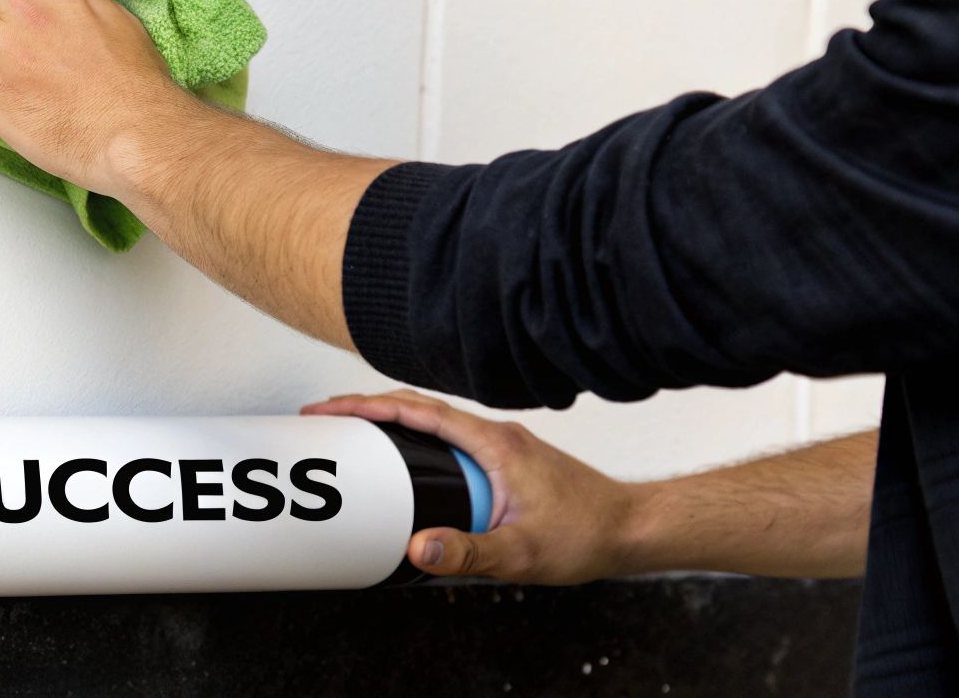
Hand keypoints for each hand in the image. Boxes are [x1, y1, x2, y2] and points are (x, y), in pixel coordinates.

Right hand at [301, 390, 642, 584]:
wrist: (632, 528)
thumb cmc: (587, 533)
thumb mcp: (522, 553)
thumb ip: (468, 552)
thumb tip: (417, 547)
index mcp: (493, 443)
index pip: (418, 411)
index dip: (368, 406)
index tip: (331, 409)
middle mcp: (496, 435)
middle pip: (418, 409)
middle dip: (367, 409)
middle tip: (326, 420)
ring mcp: (502, 445)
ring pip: (434, 423)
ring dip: (391, 424)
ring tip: (354, 438)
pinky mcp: (506, 461)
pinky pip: (450, 442)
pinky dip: (417, 442)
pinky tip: (406, 466)